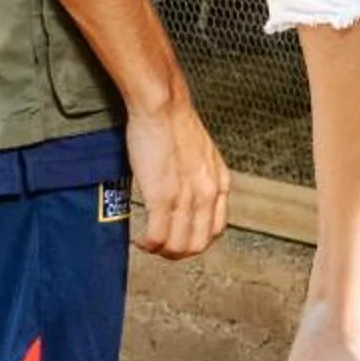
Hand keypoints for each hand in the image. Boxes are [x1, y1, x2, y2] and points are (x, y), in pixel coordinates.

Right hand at [124, 90, 229, 259]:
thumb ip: (202, 178)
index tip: (178, 238)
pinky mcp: (162, 196)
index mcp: (220, 183)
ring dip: (160, 251)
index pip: (216, 230)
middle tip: (159, 247)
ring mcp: (186, 196)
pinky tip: (139, 239)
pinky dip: (147, 245)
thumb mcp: (203, 155)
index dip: (195, 241)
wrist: (163, 106)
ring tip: (148, 243)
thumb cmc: (175, 126)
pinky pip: (157, 237)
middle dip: (177, 253)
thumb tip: (192, 198)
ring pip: (178, 247)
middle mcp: (208, 193)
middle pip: (198, 245)